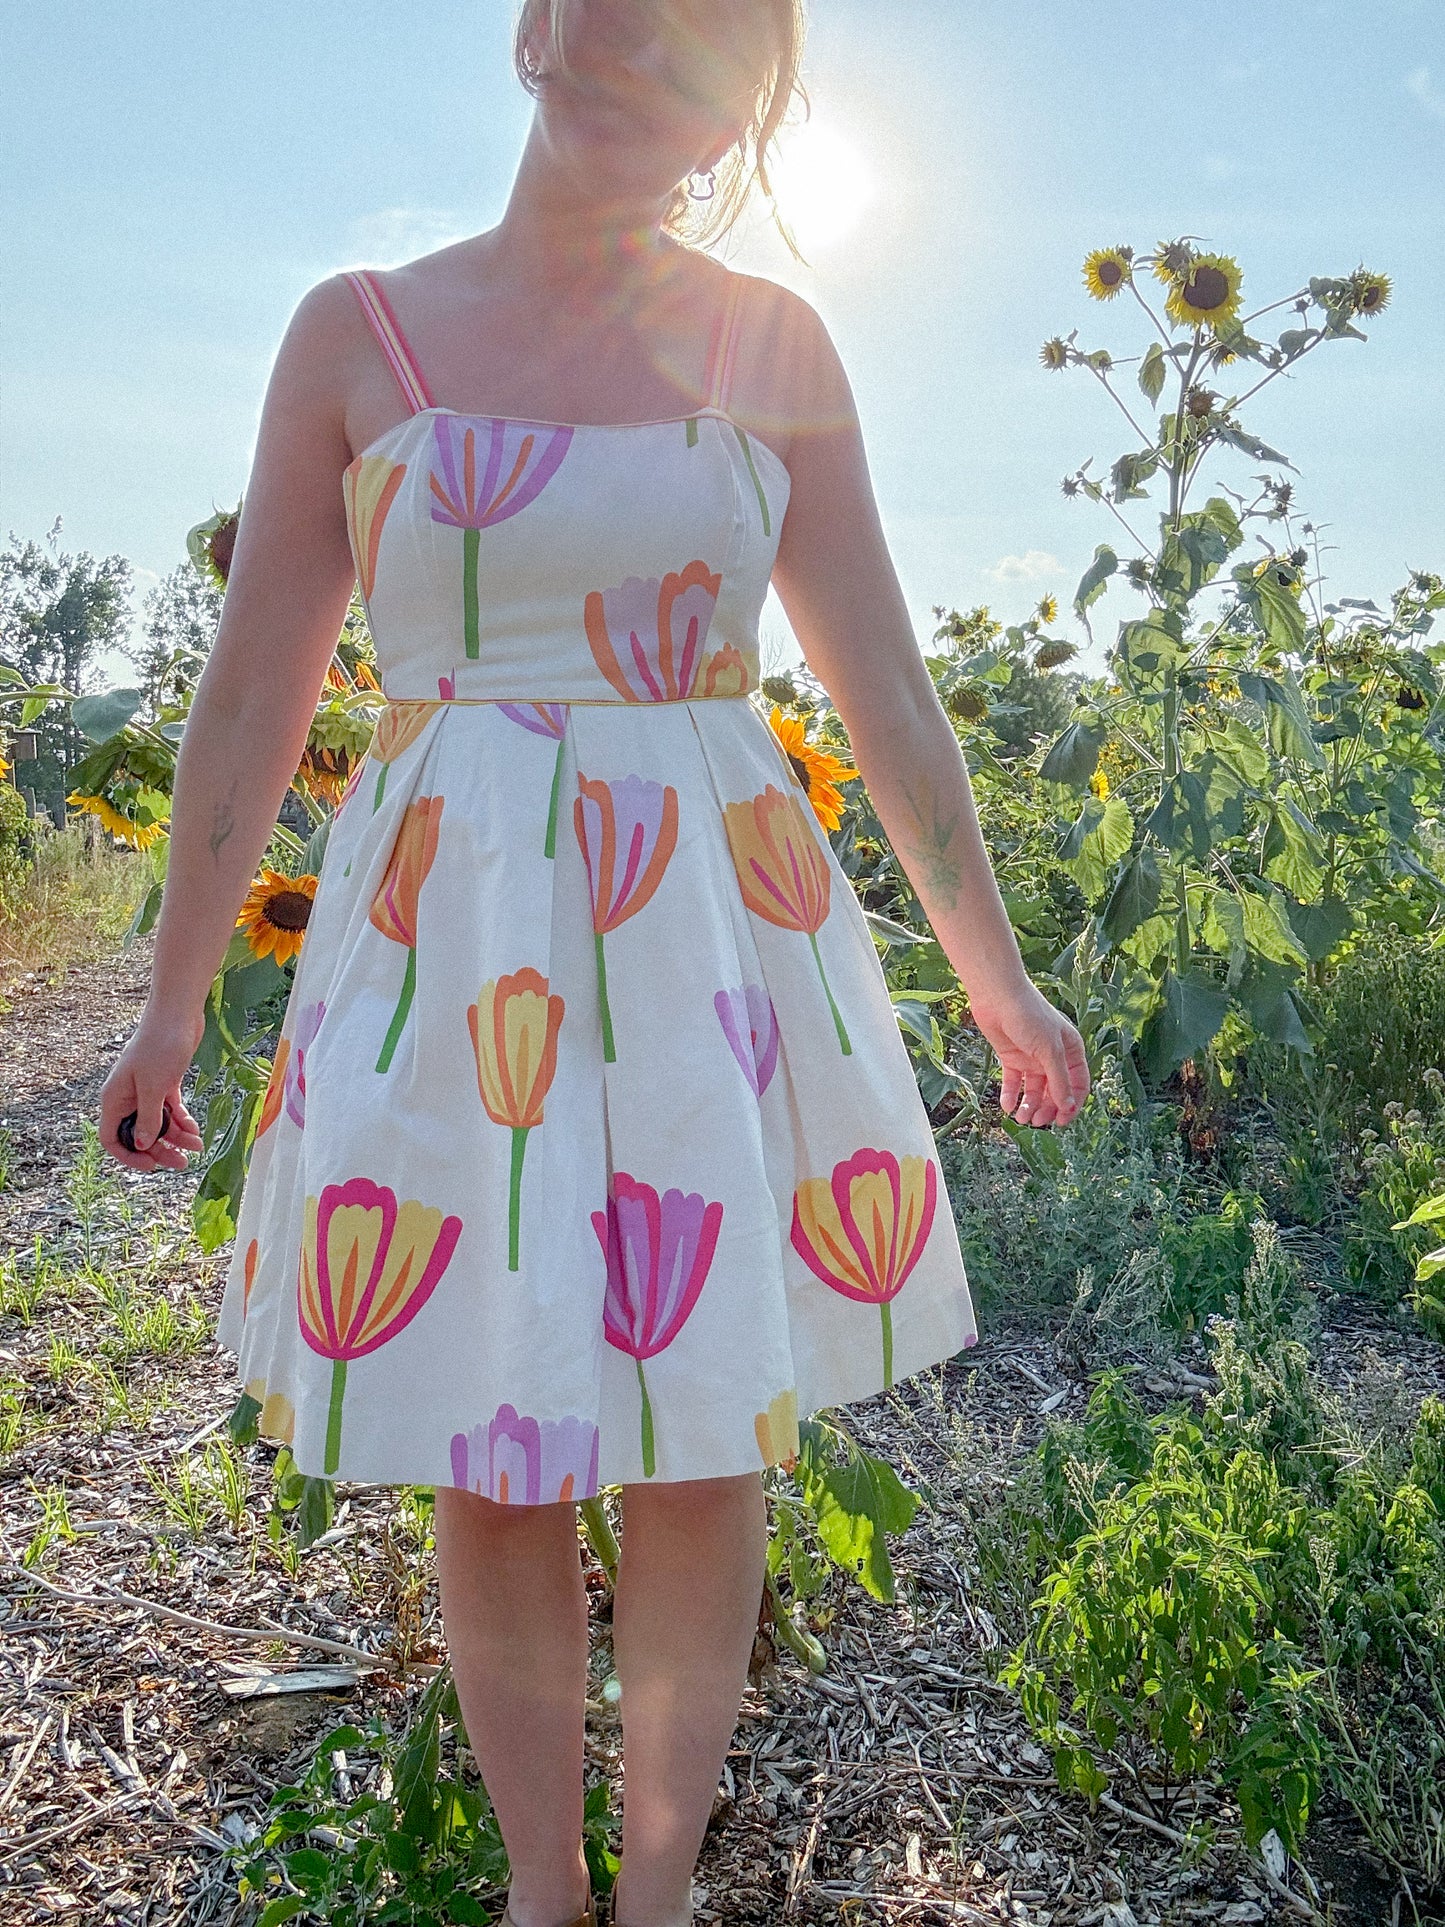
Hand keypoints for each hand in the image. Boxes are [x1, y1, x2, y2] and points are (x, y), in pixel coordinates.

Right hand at [99, 1004, 207, 1172]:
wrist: (178, 1014)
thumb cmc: (160, 1046)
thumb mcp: (154, 1088)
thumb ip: (148, 1119)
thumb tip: (142, 1144)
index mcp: (115, 1099)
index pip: (112, 1138)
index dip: (128, 1155)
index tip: (150, 1166)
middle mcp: (128, 1097)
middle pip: (139, 1134)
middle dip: (159, 1149)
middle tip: (182, 1163)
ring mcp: (147, 1090)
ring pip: (158, 1123)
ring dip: (177, 1136)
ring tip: (198, 1146)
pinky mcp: (165, 1082)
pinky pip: (171, 1110)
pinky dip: (182, 1120)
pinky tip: (196, 1130)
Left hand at [968, 976, 1089, 1129]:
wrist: (998, 996)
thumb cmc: (1030, 1015)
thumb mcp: (1050, 1049)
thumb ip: (1058, 1079)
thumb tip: (1068, 1106)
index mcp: (1071, 1050)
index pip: (1078, 1084)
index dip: (1072, 1104)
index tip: (1061, 1121)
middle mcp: (1053, 1056)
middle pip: (1055, 1090)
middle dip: (1047, 1108)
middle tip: (1036, 1122)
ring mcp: (1032, 1058)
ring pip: (1034, 1090)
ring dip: (1029, 1106)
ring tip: (1021, 1118)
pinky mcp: (1011, 1057)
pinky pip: (1013, 1082)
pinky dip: (1011, 1095)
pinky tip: (1007, 1106)